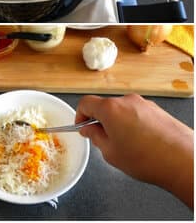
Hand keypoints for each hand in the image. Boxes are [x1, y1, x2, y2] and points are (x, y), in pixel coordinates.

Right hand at [76, 94, 193, 207]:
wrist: (183, 162)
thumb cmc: (147, 159)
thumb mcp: (110, 152)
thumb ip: (95, 137)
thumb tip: (91, 130)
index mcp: (110, 108)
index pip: (86, 103)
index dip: (80, 115)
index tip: (82, 126)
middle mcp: (127, 101)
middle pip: (105, 106)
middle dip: (100, 121)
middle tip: (102, 140)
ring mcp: (145, 104)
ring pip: (122, 110)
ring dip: (118, 123)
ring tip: (125, 145)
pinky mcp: (158, 111)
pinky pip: (138, 114)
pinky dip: (134, 124)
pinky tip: (140, 143)